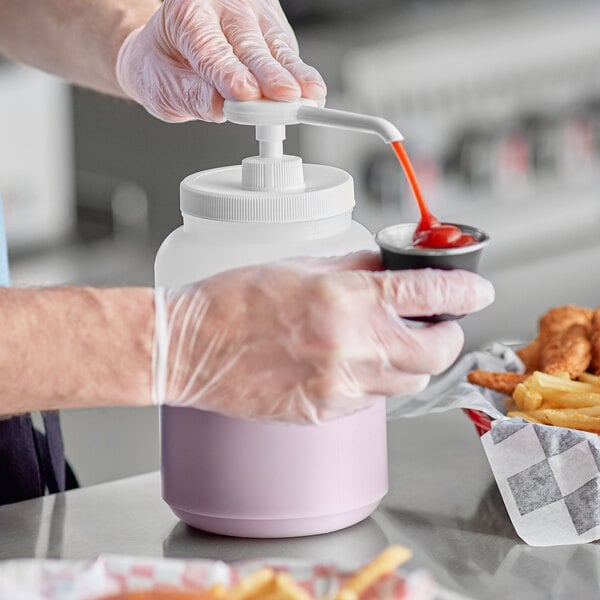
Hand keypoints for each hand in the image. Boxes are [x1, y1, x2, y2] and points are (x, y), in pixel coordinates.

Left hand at [116, 0, 325, 122]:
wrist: (169, 48)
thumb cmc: (165, 65)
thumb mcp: (163, 88)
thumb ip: (192, 98)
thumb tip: (221, 108)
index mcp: (186, 15)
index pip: (212, 51)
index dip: (231, 75)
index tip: (247, 95)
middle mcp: (221, 5)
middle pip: (250, 45)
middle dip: (271, 74)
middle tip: (287, 98)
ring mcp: (250, 11)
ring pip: (276, 45)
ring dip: (295, 73)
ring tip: (311, 96)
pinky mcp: (271, 24)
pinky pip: (287, 48)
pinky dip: (298, 72)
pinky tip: (309, 91)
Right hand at [152, 252, 494, 423]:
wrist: (192, 348)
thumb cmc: (233, 301)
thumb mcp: (299, 265)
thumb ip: (354, 268)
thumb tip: (389, 269)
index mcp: (345, 299)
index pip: (432, 295)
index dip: (465, 290)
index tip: (475, 289)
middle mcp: (351, 346)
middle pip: (437, 352)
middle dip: (446, 336)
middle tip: (436, 324)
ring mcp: (340, 386)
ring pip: (410, 381)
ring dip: (412, 360)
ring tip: (390, 342)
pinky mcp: (325, 412)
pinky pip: (372, 399)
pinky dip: (375, 380)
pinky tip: (351, 364)